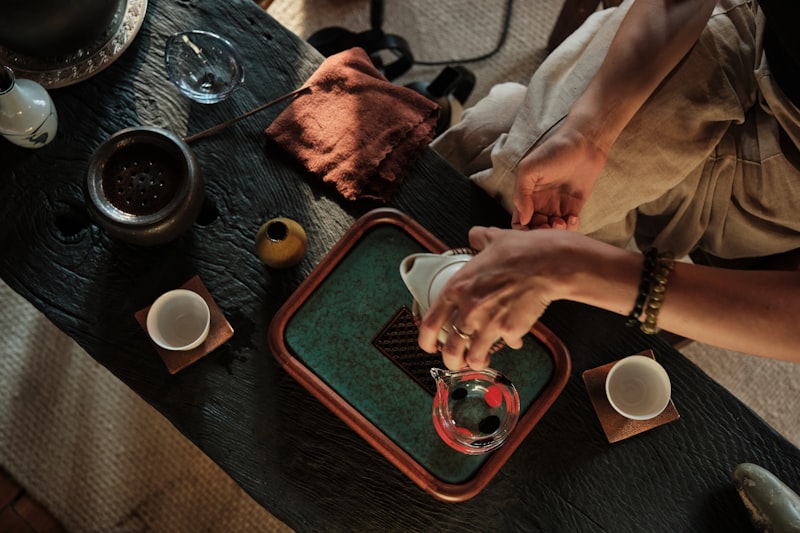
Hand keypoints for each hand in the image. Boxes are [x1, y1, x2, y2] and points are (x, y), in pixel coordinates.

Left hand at [418, 226, 569, 369]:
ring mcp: (489, 324)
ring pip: (475, 357)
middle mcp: (469, 309)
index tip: (429, 345)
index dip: (425, 341)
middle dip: (452, 361)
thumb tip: (475, 236)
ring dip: (476, 362)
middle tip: (455, 361)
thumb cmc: (522, 251)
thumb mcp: (492, 238)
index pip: (430, 324)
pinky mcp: (510, 332)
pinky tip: (513, 338)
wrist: (548, 264)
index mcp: (457, 288)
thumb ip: (479, 239)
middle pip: (451, 350)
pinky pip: (507, 344)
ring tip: (479, 360)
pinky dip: (510, 343)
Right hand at [511, 128, 605, 229]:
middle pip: (534, 229)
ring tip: (560, 222)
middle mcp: (540, 203)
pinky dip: (571, 228)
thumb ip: (521, 194)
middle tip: (547, 226)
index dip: (521, 229)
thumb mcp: (529, 169)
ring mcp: (557, 206)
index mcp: (526, 195)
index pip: (518, 221)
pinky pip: (569, 226)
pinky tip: (573, 218)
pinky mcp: (574, 207)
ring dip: (555, 232)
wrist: (585, 144)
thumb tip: (523, 218)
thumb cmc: (554, 151)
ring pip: (552, 231)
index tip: (529, 227)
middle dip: (540, 232)